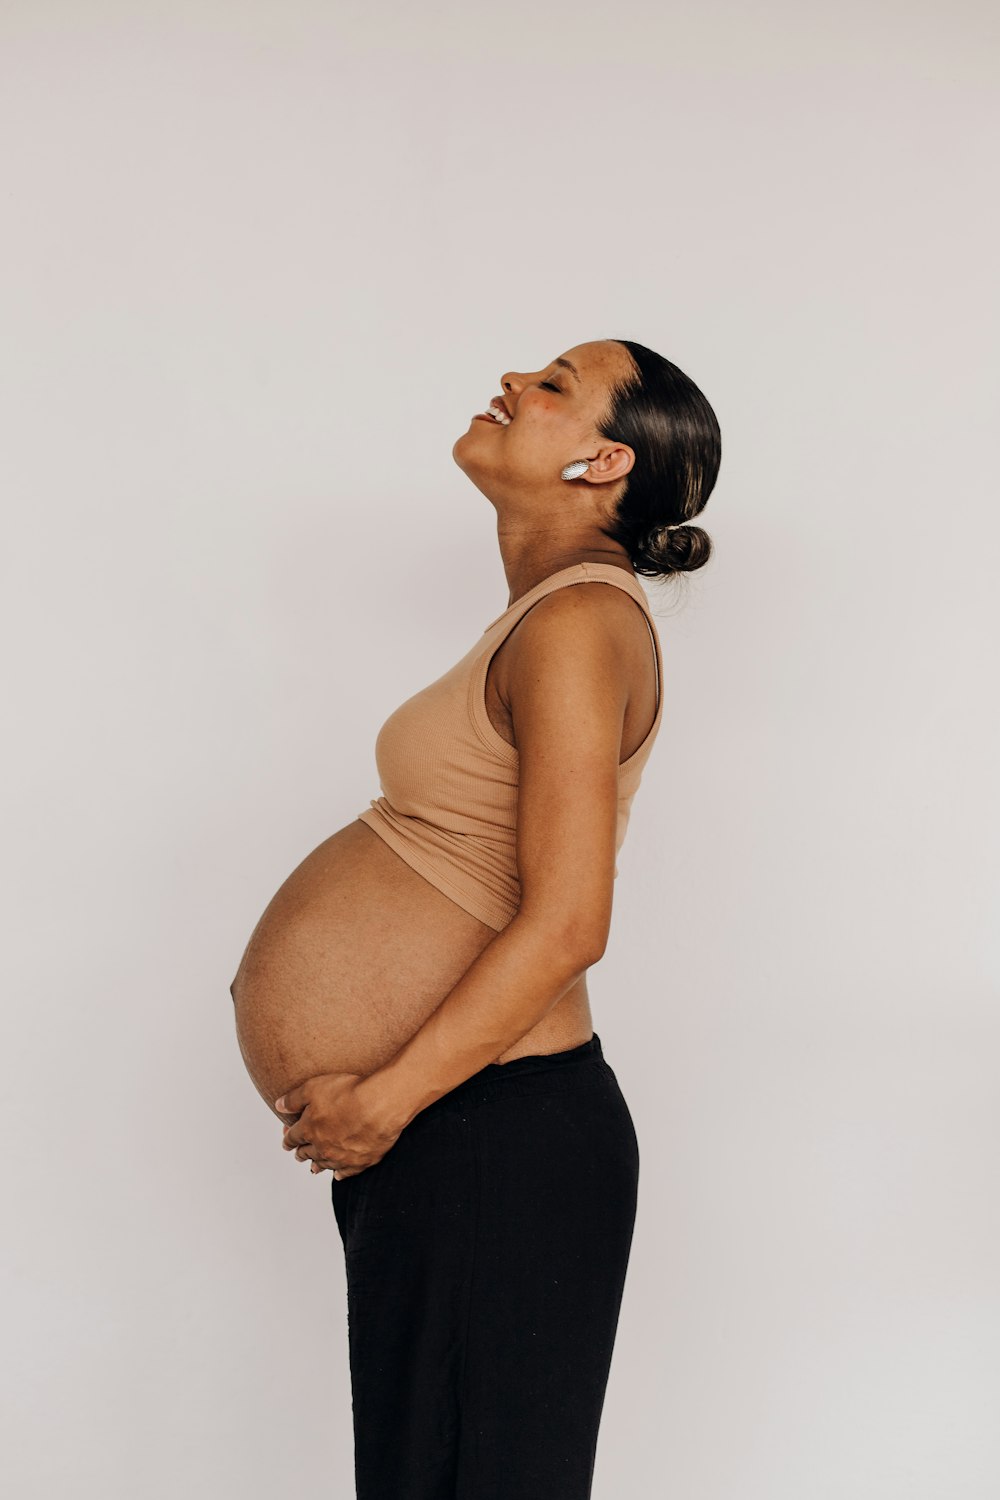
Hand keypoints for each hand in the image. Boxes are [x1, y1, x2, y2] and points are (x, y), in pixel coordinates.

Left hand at [275, 1073, 402, 1178]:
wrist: (379, 1105)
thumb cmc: (348, 1092)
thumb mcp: (314, 1087)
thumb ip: (293, 1098)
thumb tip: (278, 1106)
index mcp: (309, 1129)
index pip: (293, 1137)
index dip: (287, 1139)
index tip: (286, 1141)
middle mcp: (322, 1147)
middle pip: (307, 1152)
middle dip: (300, 1152)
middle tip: (298, 1154)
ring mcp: (341, 1157)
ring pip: (324, 1165)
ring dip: (316, 1165)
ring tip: (313, 1168)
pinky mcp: (360, 1162)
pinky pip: (346, 1173)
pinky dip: (340, 1174)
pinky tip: (338, 1175)